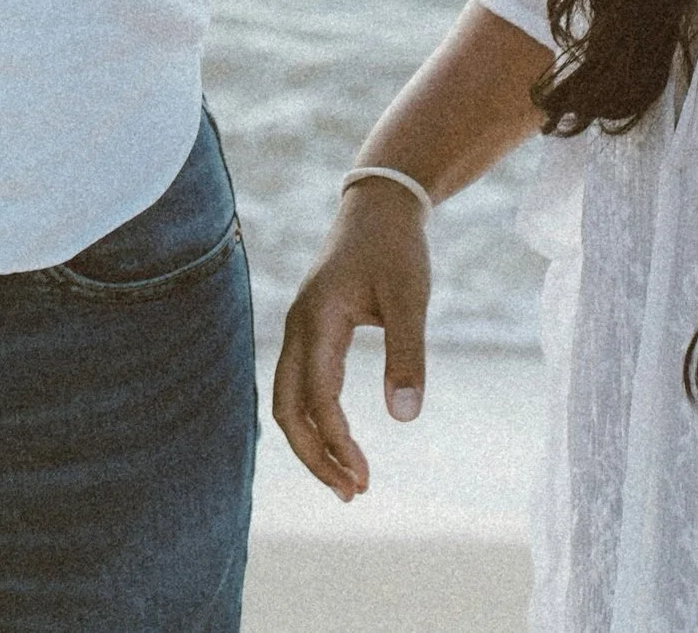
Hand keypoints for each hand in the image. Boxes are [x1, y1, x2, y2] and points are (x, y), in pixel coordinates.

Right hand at [271, 184, 431, 502]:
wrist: (380, 203)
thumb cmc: (396, 247)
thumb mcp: (410, 296)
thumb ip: (408, 354)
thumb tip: (404, 418)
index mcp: (318, 317)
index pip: (317, 396)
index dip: (336, 442)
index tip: (364, 478)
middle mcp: (299, 326)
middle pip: (286, 407)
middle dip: (313, 455)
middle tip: (352, 493)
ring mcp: (300, 327)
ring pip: (288, 399)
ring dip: (311, 443)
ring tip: (348, 481)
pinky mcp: (310, 330)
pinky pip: (299, 385)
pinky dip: (314, 420)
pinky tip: (340, 440)